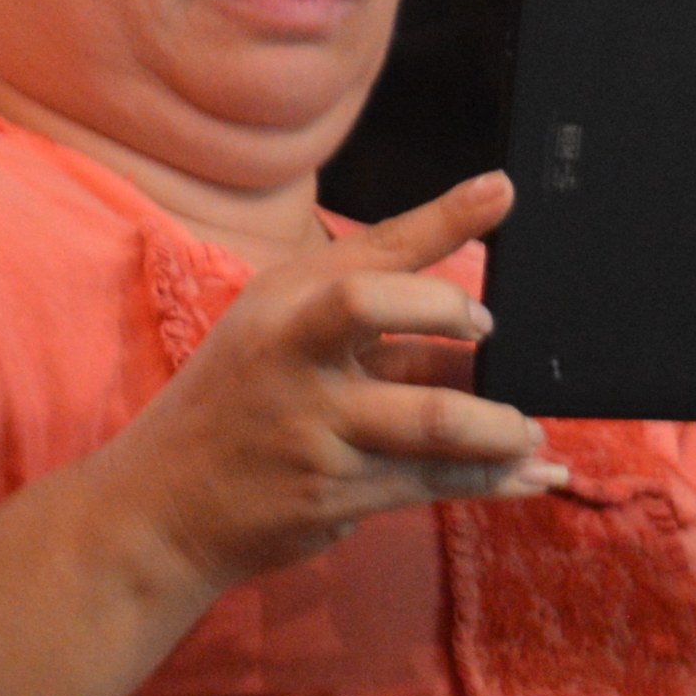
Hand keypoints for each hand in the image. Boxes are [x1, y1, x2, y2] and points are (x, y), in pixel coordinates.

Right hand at [111, 173, 561, 592]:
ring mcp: (311, 423)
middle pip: (373, 304)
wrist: (160, 504)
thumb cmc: (242, 408)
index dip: (440, 218)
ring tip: (528, 431)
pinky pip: (439, 481)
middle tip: (492, 333)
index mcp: (283, 303)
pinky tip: (535, 473)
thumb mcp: (282, 338)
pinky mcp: (334, 489)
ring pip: (435, 417)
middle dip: (450, 310)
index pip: (367, 249)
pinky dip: (499, 479)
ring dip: (502, 428)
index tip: (501, 192)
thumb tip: (478, 326)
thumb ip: (372, 322)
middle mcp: (290, 352)